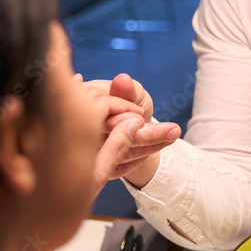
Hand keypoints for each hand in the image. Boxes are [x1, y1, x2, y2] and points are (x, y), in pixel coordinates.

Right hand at [79, 75, 180, 193]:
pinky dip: (141, 159)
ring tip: (174, 134)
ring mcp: (82, 151)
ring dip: (149, 146)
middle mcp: (76, 126)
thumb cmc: (131, 103)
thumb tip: (122, 80)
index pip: (101, 111)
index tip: (143, 114)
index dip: (125, 114)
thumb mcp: (133, 92)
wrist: (131, 127)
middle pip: (109, 135)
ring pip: (116, 154)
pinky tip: (159, 147)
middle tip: (174, 130)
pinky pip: (118, 169)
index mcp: (80, 100)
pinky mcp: (94, 169)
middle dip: (144, 134)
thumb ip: (128, 89)